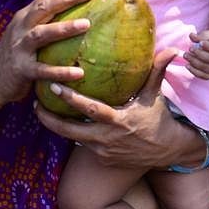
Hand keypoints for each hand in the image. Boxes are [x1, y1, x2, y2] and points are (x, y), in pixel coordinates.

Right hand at [0, 0, 96, 105]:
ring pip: (41, 34)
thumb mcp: (30, 32)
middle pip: (43, 7)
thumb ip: (50, 21)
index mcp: (26, 17)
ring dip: (64, 28)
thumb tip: (84, 13)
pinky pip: (43, 70)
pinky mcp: (22, 70)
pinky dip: (60, 71)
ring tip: (86, 24)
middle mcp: (22, 28)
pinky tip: (79, 72)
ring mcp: (20, 48)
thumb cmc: (21, 53)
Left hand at [35, 49, 185, 167]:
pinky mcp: (102, 158)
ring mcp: (103, 151)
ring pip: (72, 139)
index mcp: (119, 121)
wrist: (166, 150)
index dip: (71, 99)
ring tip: (41, 112)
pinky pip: (83, 145)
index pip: (90, 109)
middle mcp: (107, 138)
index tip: (54, 86)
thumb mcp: (156, 95)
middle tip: (35, 104)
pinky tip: (61, 122)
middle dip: (49, 119)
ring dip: (56, 126)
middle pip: (70, 131)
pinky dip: (72, 134)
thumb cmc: (159, 118)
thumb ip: (158, 72)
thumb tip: (174, 49)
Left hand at [185, 29, 208, 78]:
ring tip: (186, 55)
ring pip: (207, 68)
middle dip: (199, 54)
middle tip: (190, 49)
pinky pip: (203, 76)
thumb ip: (201, 36)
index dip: (208, 46)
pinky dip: (194, 71)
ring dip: (194, 62)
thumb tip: (191, 35)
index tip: (200, 43)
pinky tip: (187, 65)